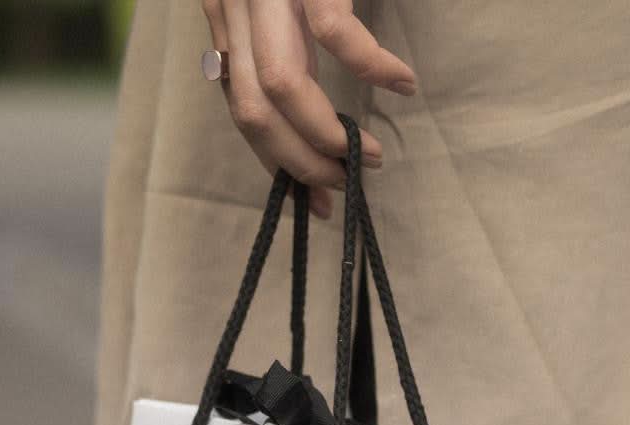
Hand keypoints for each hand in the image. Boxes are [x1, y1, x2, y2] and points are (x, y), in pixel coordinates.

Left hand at [202, 0, 416, 218]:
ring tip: (370, 155)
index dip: (276, 160)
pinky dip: (371, 66)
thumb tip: (309, 134)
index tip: (315, 200)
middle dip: (301, 161)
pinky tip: (402, 82)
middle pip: (254, 111)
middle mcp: (235, 7)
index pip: (241, 109)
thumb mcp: (283, 12)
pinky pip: (334, 32)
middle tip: (346, 183)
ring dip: (326, 134)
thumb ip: (286, 56)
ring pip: (280, 85)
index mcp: (227, 19)